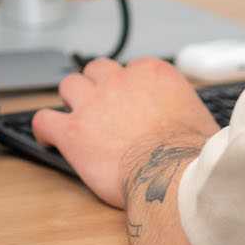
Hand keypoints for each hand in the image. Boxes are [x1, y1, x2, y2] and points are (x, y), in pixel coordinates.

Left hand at [32, 57, 218, 209]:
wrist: (173, 176)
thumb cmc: (193, 156)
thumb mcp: (201, 119)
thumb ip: (185, 109)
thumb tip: (190, 122)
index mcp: (151, 73)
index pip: (131, 68)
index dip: (128, 87)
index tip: (130, 102)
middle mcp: (119, 81)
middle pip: (97, 70)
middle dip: (97, 85)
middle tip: (100, 106)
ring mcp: (92, 103)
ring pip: (69, 85)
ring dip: (72, 100)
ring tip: (76, 117)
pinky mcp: (72, 130)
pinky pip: (44, 120)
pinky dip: (43, 128)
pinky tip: (48, 138)